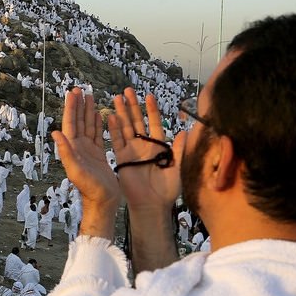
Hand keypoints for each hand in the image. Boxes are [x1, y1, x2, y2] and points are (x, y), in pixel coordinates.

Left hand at [52, 89, 121, 237]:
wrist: (102, 201)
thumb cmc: (89, 188)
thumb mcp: (76, 170)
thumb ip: (65, 152)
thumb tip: (55, 132)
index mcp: (72, 148)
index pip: (70, 123)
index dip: (71, 107)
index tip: (72, 92)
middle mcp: (78, 147)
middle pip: (78, 121)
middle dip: (78, 105)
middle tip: (80, 89)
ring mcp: (88, 150)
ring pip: (88, 125)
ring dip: (88, 111)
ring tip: (89, 96)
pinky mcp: (98, 154)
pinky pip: (98, 134)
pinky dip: (98, 123)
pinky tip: (99, 114)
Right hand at [109, 88, 183, 212]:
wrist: (153, 205)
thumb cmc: (168, 189)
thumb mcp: (179, 167)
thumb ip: (180, 149)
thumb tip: (184, 132)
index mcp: (158, 145)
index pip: (154, 122)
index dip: (151, 109)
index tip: (148, 96)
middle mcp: (143, 145)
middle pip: (136, 121)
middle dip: (132, 106)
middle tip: (127, 90)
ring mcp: (131, 151)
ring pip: (125, 127)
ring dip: (121, 113)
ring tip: (117, 98)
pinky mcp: (122, 159)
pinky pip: (117, 141)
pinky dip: (113, 129)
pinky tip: (111, 117)